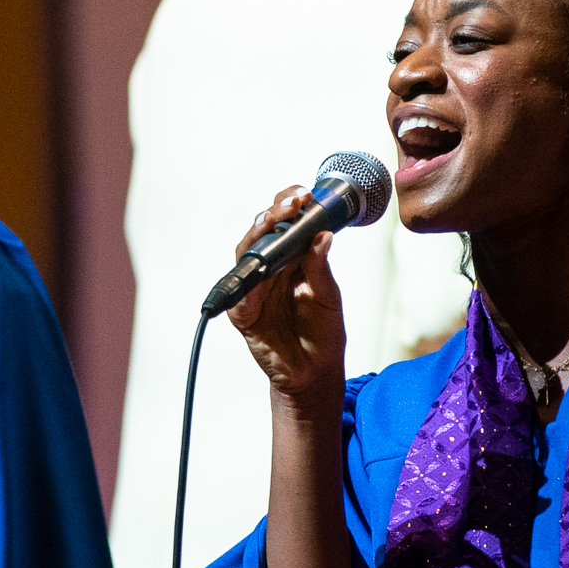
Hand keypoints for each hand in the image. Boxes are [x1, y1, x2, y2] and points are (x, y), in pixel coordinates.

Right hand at [225, 187, 346, 415]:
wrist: (315, 371)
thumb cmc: (322, 333)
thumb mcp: (328, 296)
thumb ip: (320, 268)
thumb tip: (322, 237)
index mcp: (291, 260)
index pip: (285, 223)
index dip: (290, 206)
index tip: (305, 196)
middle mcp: (269, 270)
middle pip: (262, 232)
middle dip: (274, 213)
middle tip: (291, 204)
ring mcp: (254, 290)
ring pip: (246, 255)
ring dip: (257, 237)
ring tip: (271, 223)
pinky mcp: (244, 314)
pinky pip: (240, 294)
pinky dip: (247, 281)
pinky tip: (260, 268)